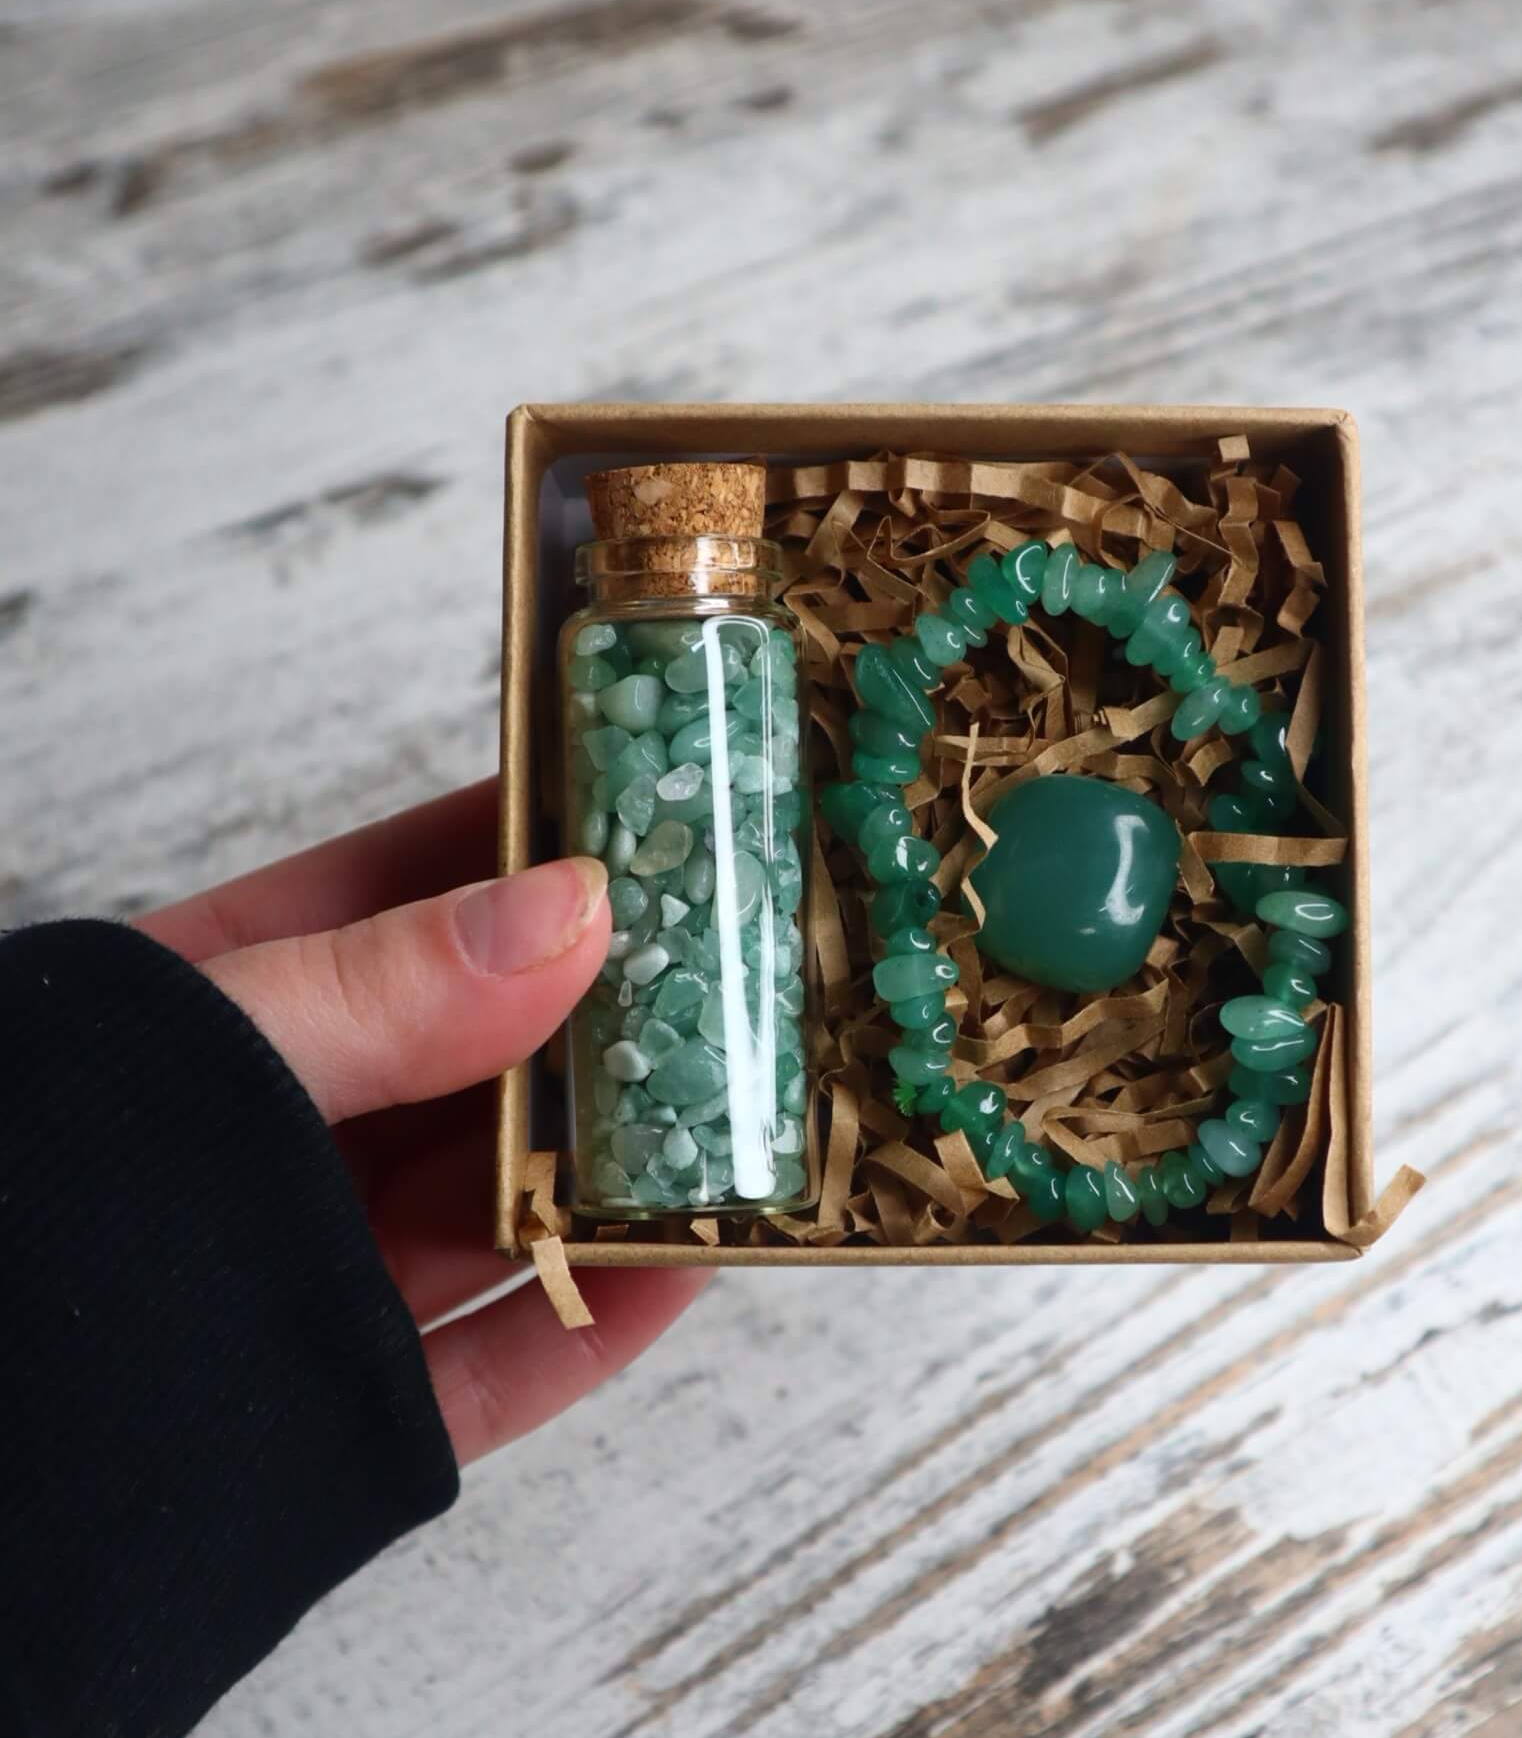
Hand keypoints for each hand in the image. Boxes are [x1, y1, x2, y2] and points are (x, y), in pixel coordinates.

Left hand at [135, 780, 707, 1463]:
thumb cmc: (13, 1206)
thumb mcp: (193, 1055)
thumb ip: (375, 991)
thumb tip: (569, 909)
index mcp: (218, 1013)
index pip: (405, 899)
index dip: (529, 849)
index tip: (653, 816)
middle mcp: (275, 1136)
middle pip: (477, 1061)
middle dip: (608, 1014)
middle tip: (742, 971)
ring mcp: (302, 1274)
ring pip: (496, 1207)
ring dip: (621, 1164)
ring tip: (743, 1114)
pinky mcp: (330, 1411)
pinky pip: (486, 1363)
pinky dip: (589, 1318)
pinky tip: (679, 1269)